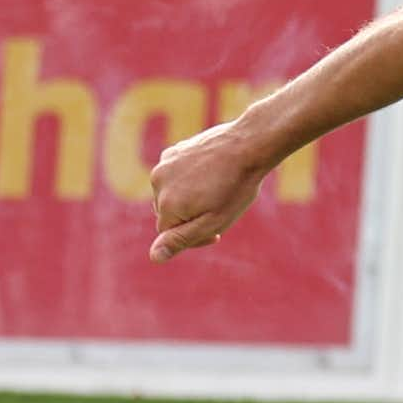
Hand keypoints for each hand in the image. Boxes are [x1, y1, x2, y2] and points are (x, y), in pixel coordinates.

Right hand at [148, 119, 273, 262]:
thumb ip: (181, 240)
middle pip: (168, 214)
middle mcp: (157, 184)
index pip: (169, 235)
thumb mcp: (213, 222)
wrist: (248, 145)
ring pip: (172, 193)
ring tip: (217, 188)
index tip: (217, 229)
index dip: (194, 236)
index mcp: (166, 206)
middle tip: (220, 208)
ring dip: (190, 197)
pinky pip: (176, 175)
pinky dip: (190, 179)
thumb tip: (154, 257)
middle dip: (191, 216)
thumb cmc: (236, 188)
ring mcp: (163, 165)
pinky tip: (213, 173)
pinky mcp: (172, 152)